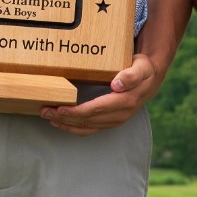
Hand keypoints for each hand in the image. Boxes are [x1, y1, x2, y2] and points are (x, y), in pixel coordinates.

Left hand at [43, 52, 159, 134]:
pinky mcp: (111, 121)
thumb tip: (117, 84)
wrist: (151, 80)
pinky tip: (61, 123)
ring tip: (48, 117)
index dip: (76, 112)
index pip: (96, 110)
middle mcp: (120, 115)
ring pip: (87, 128)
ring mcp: (115, 120)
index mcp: (125, 101)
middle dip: (64, 118)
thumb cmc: (143, 69)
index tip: (59, 108)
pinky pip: (90, 129)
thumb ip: (131, 75)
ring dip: (66, 125)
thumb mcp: (141, 67)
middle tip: (45, 111)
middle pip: (88, 120)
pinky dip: (74, 128)